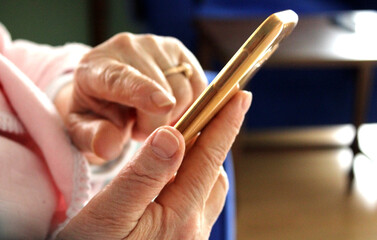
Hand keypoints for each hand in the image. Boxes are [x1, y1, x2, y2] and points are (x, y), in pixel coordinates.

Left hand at [55, 33, 206, 161]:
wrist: (109, 91)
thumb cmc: (97, 113)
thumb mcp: (85, 131)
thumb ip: (93, 138)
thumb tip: (107, 146)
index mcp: (96, 68)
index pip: (122, 78)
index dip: (144, 91)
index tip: (164, 106)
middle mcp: (126, 47)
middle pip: (162, 94)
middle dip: (156, 125)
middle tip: (139, 128)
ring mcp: (154, 44)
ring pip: (184, 92)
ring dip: (173, 115)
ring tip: (151, 115)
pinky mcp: (176, 49)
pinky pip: (198, 85)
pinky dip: (189, 104)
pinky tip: (169, 106)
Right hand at [57, 91, 251, 239]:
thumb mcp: (110, 213)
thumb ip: (143, 174)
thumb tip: (172, 135)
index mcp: (179, 218)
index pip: (208, 158)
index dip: (223, 123)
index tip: (238, 95)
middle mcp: (193, 230)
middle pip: (212, 172)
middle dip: (213, 138)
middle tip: (207, 111)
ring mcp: (189, 238)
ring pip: (207, 188)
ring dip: (201, 160)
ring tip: (187, 140)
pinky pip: (197, 202)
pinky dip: (191, 179)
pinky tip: (171, 177)